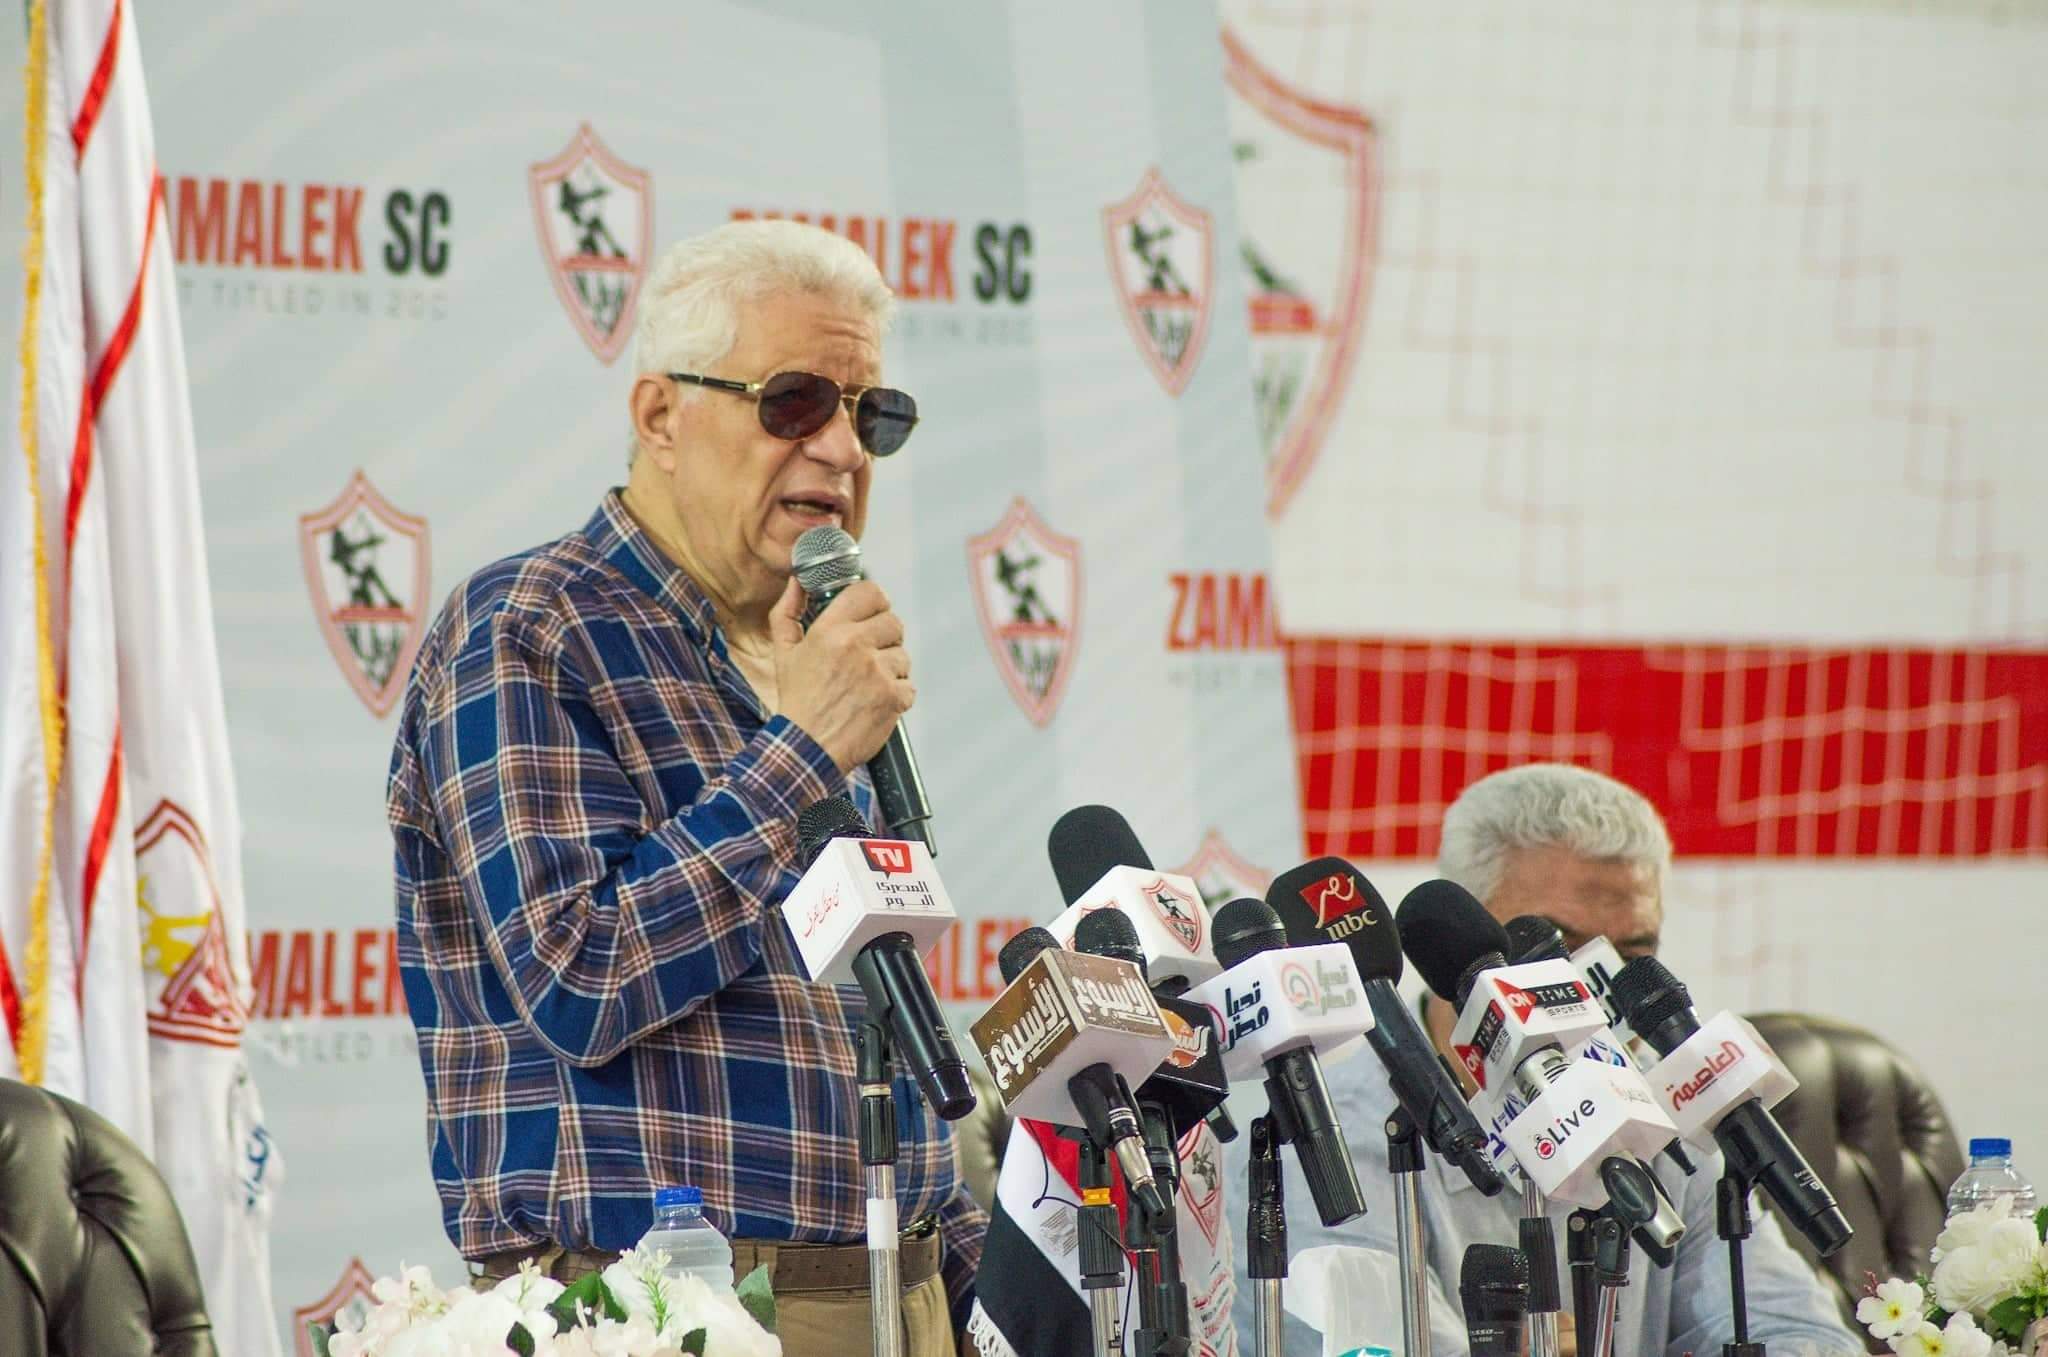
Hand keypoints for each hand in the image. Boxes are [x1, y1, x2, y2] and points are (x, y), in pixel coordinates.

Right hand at [768, 576, 913, 772]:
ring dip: (890, 669)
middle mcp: (856, 646)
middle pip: (893, 622)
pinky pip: (909, 685)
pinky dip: (896, 696)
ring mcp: (878, 672)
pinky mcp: (893, 697)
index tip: (872, 613)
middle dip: (884, 638)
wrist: (806, 748)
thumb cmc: (797, 700)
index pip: (870, 592)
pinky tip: (874, 702)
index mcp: (830, 630)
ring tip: (866, 685)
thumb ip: (788, 610)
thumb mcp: (783, 652)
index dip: (875, 601)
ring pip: (903, 655)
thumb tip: (798, 581)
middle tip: (868, 656)